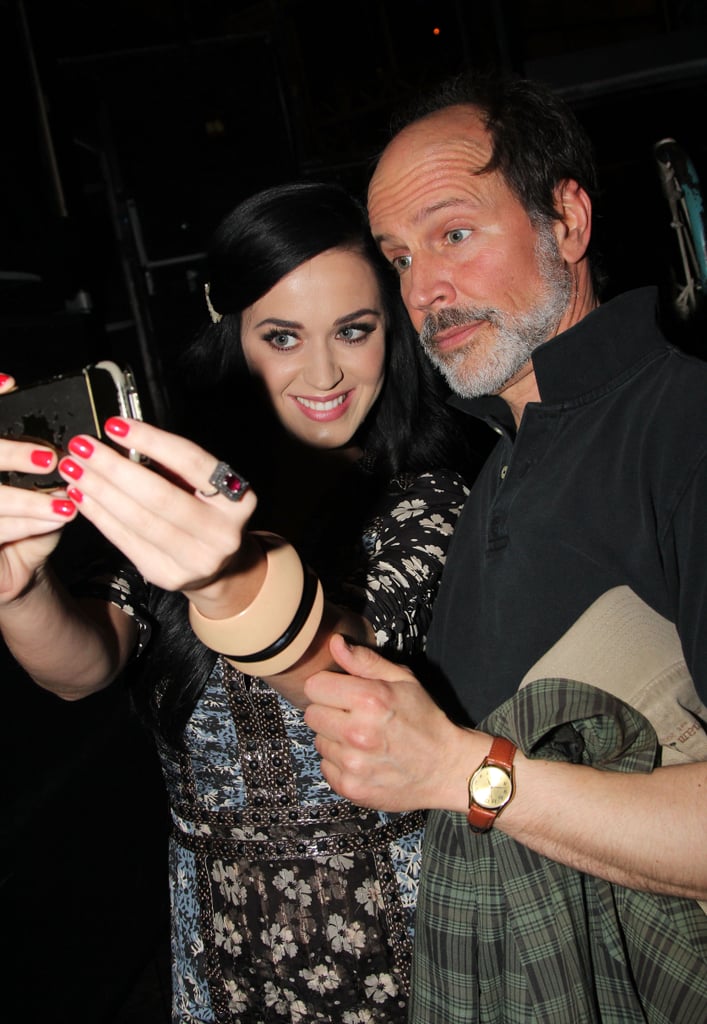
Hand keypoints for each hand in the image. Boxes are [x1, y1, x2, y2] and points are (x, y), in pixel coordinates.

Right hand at [0, 374, 76, 603]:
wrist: (12, 569)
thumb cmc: (26, 521)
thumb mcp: (40, 487)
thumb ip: (44, 461)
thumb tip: (78, 444)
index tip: (10, 383)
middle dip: (11, 453)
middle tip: (49, 460)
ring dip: (27, 500)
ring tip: (63, 503)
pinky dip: (28, 522)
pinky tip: (55, 519)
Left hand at [56, 417, 258, 607]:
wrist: (219, 566)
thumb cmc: (206, 513)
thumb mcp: (202, 485)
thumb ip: (172, 465)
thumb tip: (123, 440)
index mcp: (237, 500)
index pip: (191, 463)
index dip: (151, 441)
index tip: (116, 426)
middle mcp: (221, 532)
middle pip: (158, 495)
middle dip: (113, 468)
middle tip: (83, 447)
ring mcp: (195, 559)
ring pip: (137, 520)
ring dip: (99, 491)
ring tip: (75, 469)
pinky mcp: (167, 575)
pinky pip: (125, 541)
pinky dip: (99, 515)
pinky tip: (82, 496)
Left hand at [303, 634, 477, 813]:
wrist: (444, 767)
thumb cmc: (424, 720)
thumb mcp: (402, 679)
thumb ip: (364, 660)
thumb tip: (336, 643)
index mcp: (370, 699)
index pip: (314, 686)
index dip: (328, 687)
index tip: (342, 692)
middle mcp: (358, 733)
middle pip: (312, 715)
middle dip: (329, 712)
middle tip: (353, 716)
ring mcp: (353, 764)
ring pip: (318, 741)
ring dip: (334, 739)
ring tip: (362, 739)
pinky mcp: (351, 787)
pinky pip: (326, 766)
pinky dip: (340, 762)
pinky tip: (362, 757)